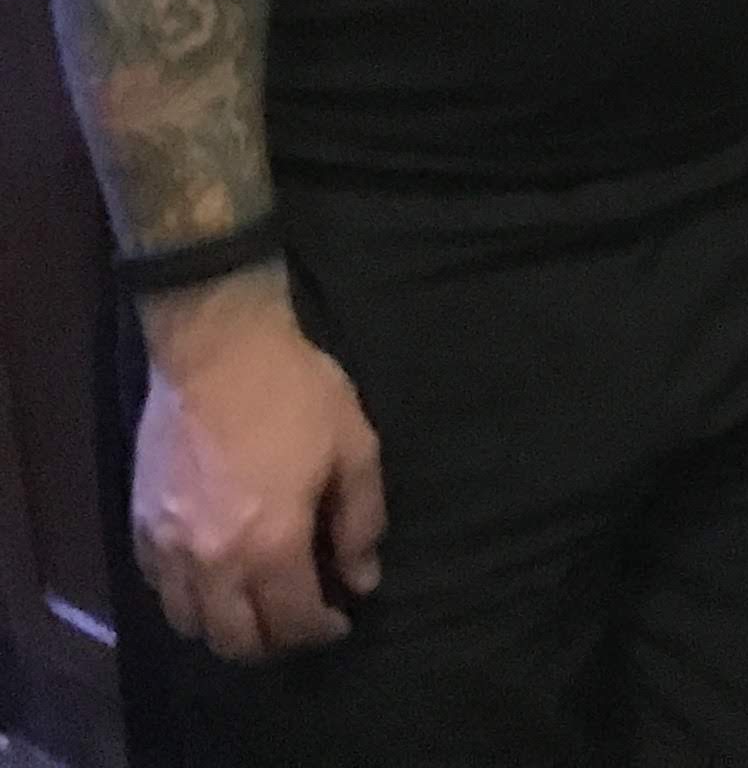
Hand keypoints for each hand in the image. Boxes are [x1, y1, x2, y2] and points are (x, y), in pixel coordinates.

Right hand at [135, 268, 384, 661]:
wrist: (217, 349)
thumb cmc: (295, 393)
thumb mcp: (355, 448)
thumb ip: (360, 522)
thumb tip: (362, 579)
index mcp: (271, 544)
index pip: (292, 621)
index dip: (322, 631)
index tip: (342, 620)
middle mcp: (212, 561)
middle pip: (234, 639)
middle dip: (273, 643)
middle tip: (299, 622)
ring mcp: (168, 547)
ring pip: (189, 623)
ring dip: (225, 628)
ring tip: (257, 607)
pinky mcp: (140, 525)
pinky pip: (158, 588)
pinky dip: (187, 599)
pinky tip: (214, 578)